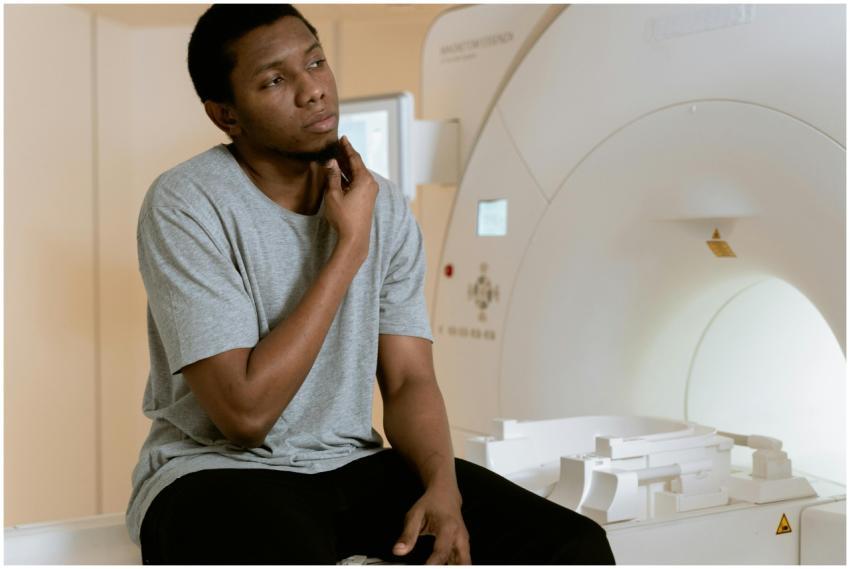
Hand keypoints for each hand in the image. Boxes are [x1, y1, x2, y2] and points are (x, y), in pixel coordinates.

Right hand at [323, 136, 377, 262]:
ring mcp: (370, 192)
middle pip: (357, 165)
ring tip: (337, 157)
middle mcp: (370, 184)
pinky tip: (341, 175)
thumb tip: (331, 163)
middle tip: (338, 146)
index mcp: (364, 180)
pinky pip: (358, 183)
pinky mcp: (367, 199)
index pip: (355, 158)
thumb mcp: (334, 195)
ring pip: (357, 174)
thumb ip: (333, 176)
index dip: (347, 148)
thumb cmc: (344, 217)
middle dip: (347, 156)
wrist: (354, 238)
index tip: (343, 138)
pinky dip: (349, 177)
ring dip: (347, 167)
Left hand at [393, 486, 470, 564]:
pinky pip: (463, 561)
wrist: (446, 493)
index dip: (433, 564)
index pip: (441, 551)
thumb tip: (398, 550)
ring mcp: (464, 542)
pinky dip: (455, 565)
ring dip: (454, 567)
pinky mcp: (464, 546)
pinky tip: (444, 566)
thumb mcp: (415, 515)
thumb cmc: (431, 503)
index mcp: (448, 527)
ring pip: (465, 562)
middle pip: (461, 562)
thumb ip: (407, 535)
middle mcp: (460, 536)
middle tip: (433, 568)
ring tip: (437, 567)